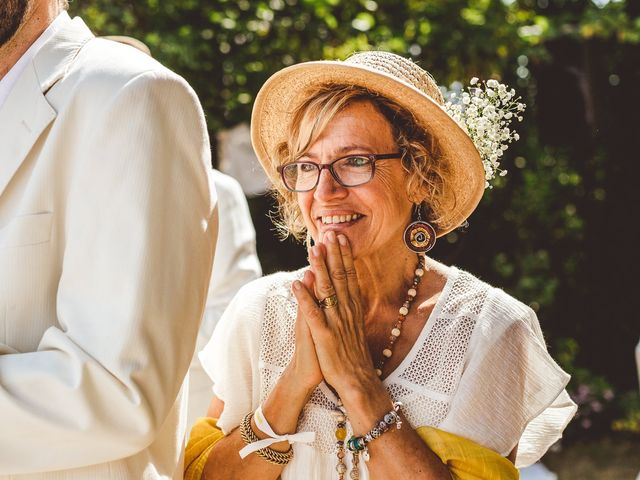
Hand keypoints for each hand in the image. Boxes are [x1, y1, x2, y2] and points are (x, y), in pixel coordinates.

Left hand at [292, 231, 378, 398]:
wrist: (356, 381)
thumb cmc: (352, 354)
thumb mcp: (354, 326)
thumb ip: (350, 306)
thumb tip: (346, 289)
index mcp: (352, 308)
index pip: (349, 276)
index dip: (344, 256)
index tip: (340, 237)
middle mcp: (346, 311)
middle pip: (339, 277)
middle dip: (333, 254)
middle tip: (329, 233)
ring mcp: (335, 322)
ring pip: (327, 290)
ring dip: (319, 268)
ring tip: (313, 250)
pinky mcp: (324, 336)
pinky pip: (312, 313)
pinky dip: (305, 297)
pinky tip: (297, 283)